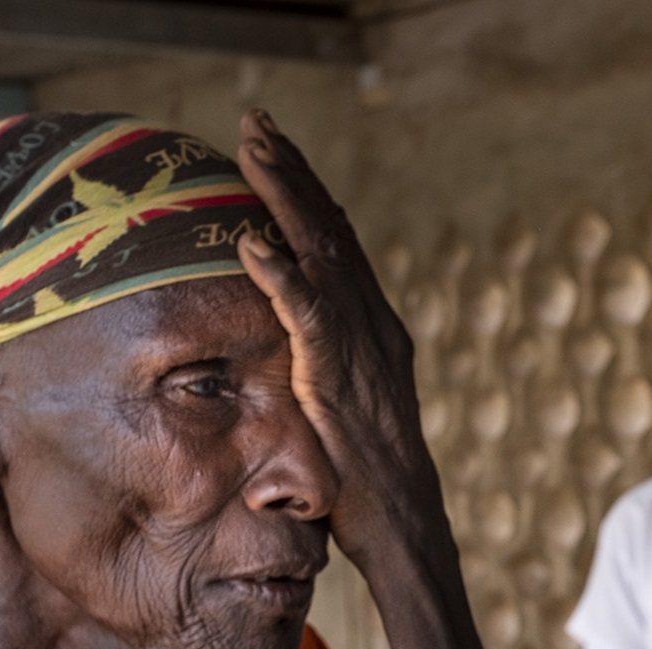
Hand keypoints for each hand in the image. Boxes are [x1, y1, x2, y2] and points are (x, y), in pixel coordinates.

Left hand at [234, 110, 443, 562]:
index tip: (274, 149)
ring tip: (250, 151)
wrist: (402, 524)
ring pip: (320, 257)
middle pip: (330, 231)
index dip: (306, 192)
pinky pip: (308, 317)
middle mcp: (373, 325)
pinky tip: (252, 244)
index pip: (337, 244)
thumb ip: (323, 365)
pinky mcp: (340, 378)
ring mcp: (360, 348)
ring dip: (284, 200)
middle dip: (292, 173)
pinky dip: (281, 278)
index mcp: (374, 327)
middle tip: (257, 121)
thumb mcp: (343, 405)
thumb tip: (290, 349)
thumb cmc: (368, 478)